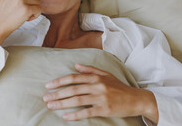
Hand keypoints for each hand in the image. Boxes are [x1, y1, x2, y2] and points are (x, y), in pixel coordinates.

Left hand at [43, 64, 157, 122]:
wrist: (136, 99)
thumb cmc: (119, 87)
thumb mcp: (106, 75)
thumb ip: (90, 69)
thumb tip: (75, 65)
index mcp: (95, 77)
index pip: (73, 78)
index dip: (59, 81)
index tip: (48, 85)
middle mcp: (97, 86)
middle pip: (72, 89)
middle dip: (57, 93)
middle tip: (45, 98)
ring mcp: (101, 97)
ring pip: (77, 100)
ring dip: (62, 103)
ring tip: (51, 106)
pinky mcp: (105, 109)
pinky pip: (87, 112)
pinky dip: (75, 115)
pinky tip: (65, 116)